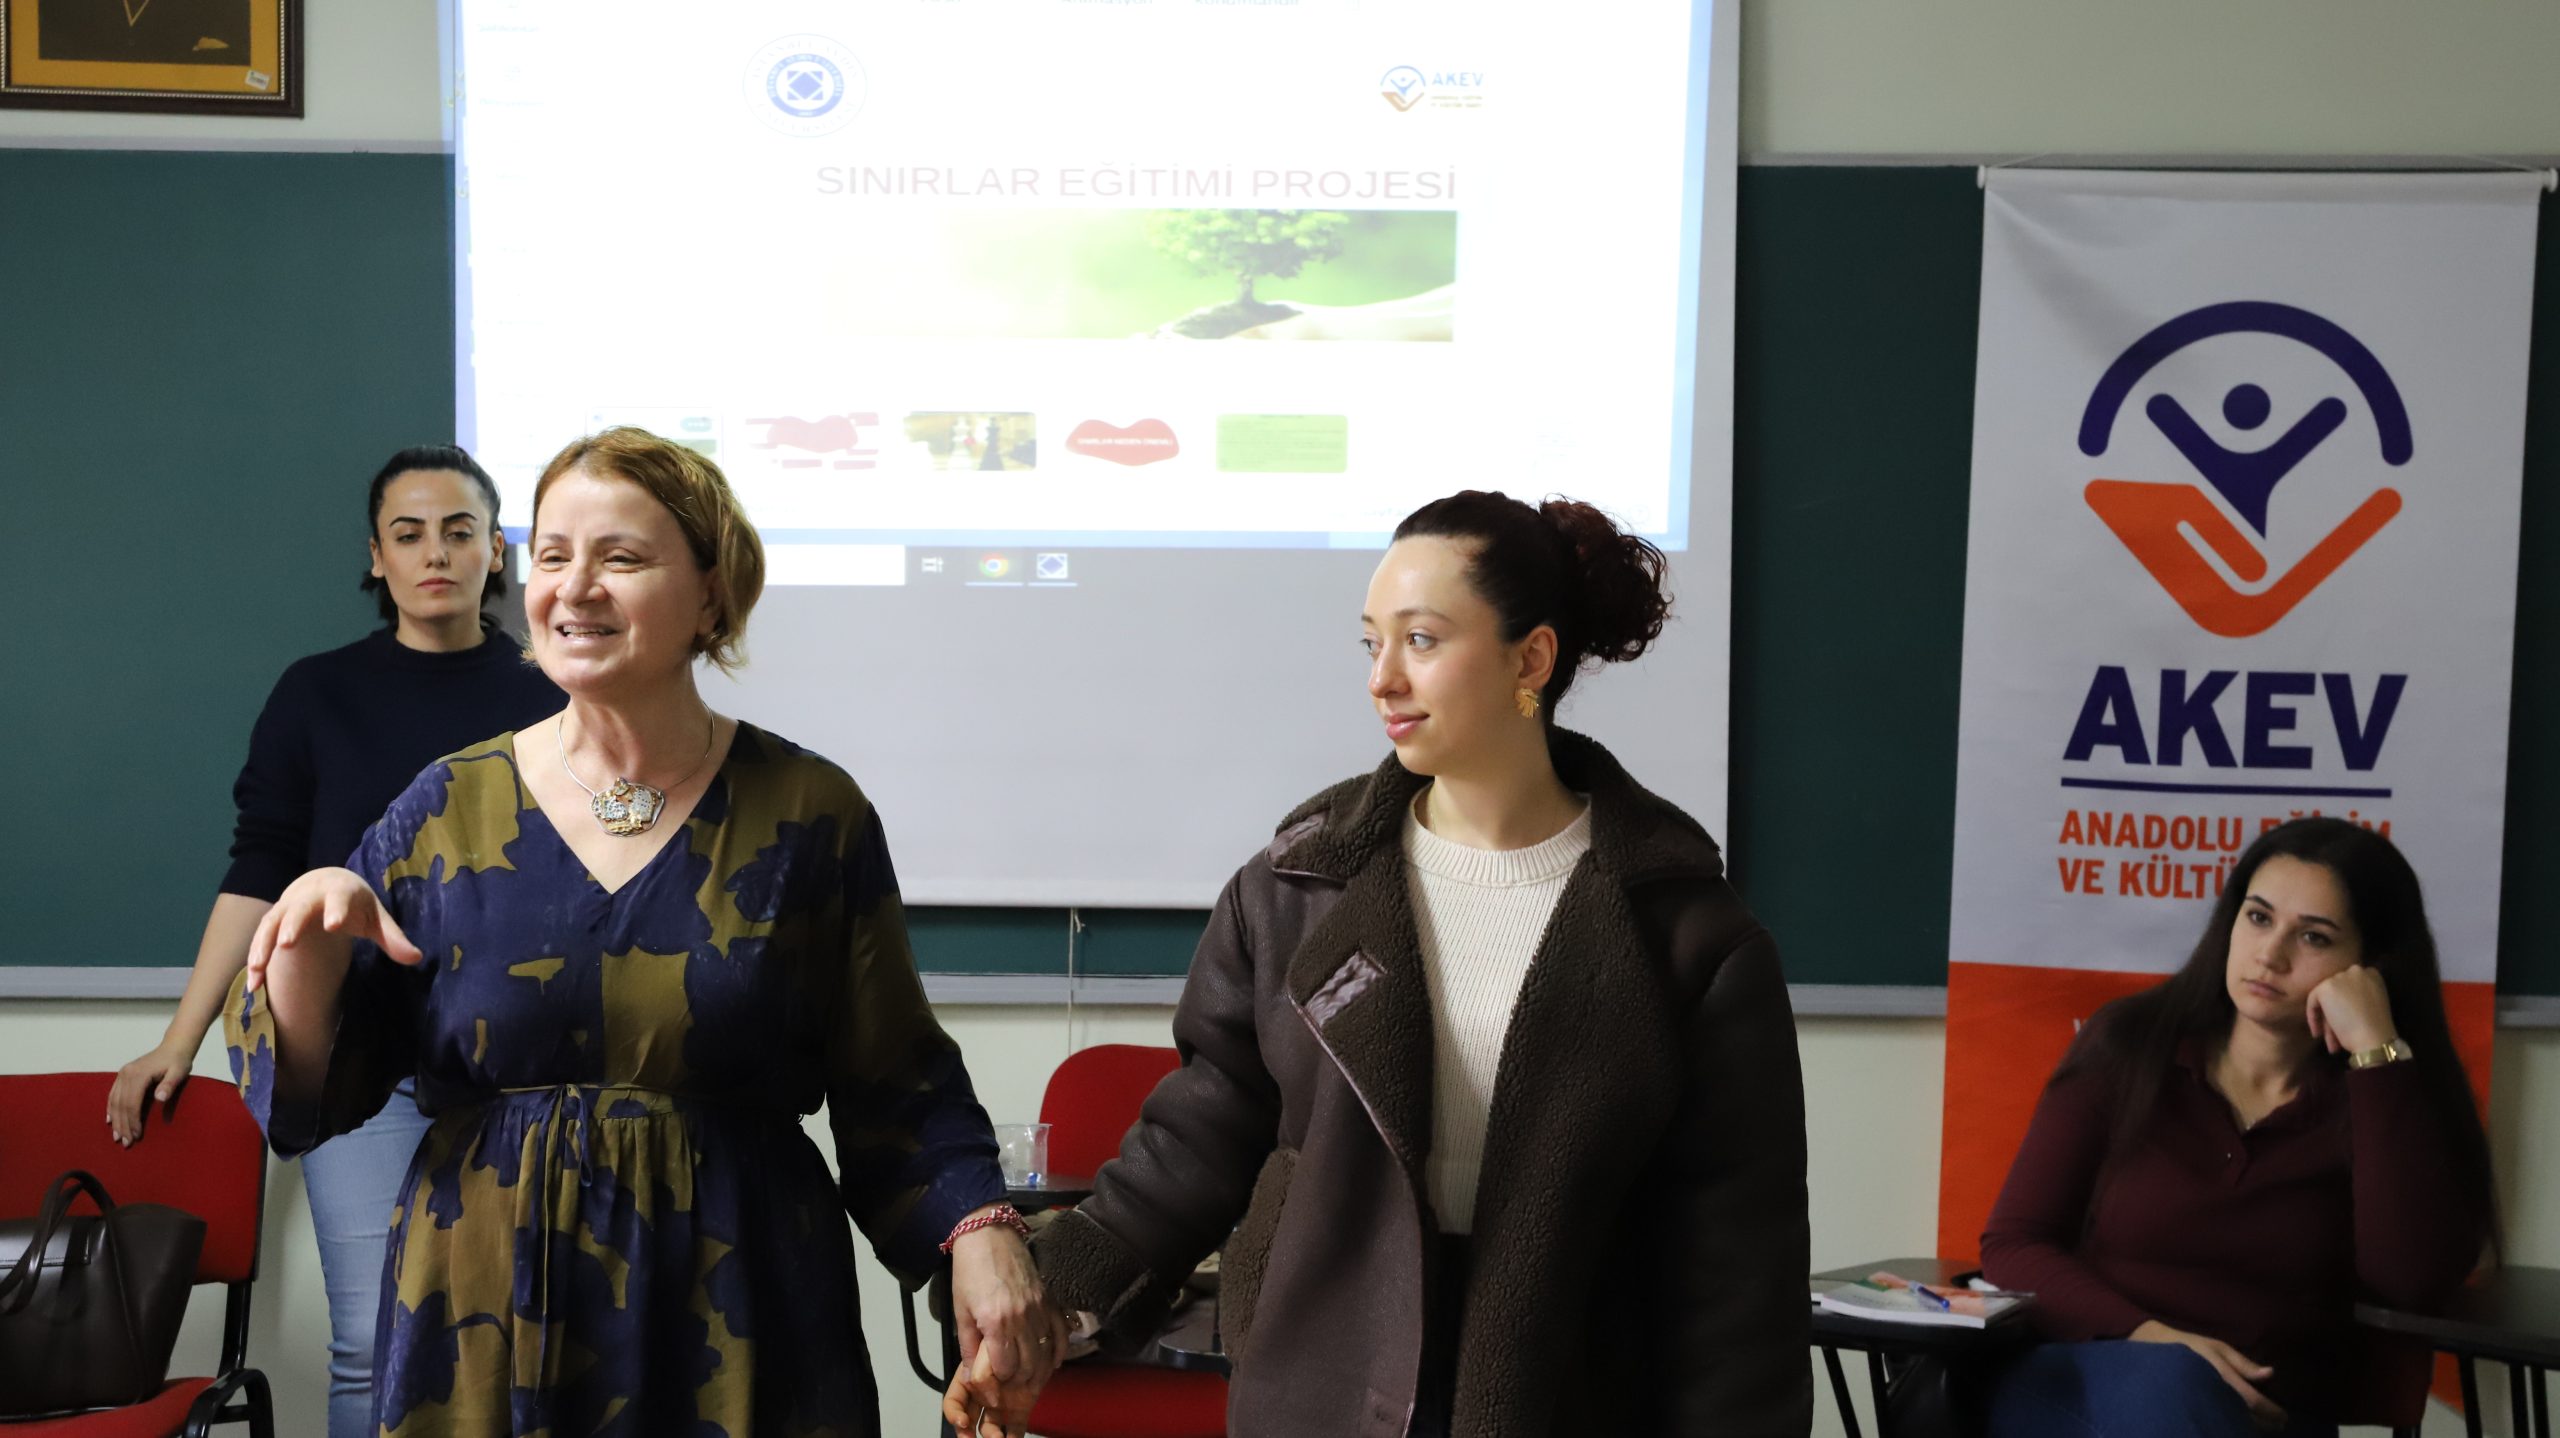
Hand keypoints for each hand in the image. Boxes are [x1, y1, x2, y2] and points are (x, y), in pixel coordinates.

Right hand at [107, 1043, 194, 1146]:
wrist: (174, 1046)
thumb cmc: (178, 1061)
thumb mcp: (179, 1072)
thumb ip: (169, 1085)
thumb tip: (160, 1098)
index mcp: (138, 1075)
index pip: (132, 1104)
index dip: (133, 1122)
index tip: (137, 1136)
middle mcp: (126, 1074)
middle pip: (121, 1105)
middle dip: (123, 1125)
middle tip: (125, 1143)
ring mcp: (122, 1074)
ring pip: (114, 1101)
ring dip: (115, 1120)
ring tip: (117, 1137)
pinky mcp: (123, 1075)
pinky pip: (113, 1094)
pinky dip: (111, 1109)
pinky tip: (110, 1120)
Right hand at [244, 868, 421, 993]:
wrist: (326, 882)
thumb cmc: (356, 903)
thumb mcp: (376, 917)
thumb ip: (393, 937)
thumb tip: (416, 958)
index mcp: (340, 890)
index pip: (338, 898)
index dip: (336, 909)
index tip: (333, 924)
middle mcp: (309, 895)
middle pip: (298, 908)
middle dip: (292, 924)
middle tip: (287, 944)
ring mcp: (288, 906)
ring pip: (272, 923)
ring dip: (263, 945)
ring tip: (258, 969)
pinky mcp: (274, 920)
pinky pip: (261, 938)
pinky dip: (255, 958)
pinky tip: (253, 984)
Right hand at [941, 1345, 1038, 1437]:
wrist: (1037, 1338)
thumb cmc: (1009, 1339)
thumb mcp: (988, 1351)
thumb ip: (982, 1375)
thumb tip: (989, 1398)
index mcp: (968, 1381)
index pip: (953, 1402)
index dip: (953, 1414)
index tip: (962, 1421)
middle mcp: (982, 1397)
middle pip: (968, 1421)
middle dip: (967, 1433)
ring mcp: (1000, 1406)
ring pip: (991, 1430)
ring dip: (992, 1437)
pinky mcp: (1019, 1412)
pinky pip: (1014, 1431)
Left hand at [942, 1218, 1067, 1436]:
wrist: (988, 1234)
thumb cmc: (969, 1271)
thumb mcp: (961, 1310)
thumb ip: (968, 1345)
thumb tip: (971, 1374)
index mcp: (996, 1322)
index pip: (1006, 1368)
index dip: (1000, 1383)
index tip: (995, 1387)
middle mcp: (1022, 1318)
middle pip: (1029, 1365)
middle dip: (1020, 1382)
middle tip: (1012, 1387)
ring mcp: (1040, 1308)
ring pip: (1047, 1352)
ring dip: (1040, 1372)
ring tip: (1030, 1380)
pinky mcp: (1049, 1300)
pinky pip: (1061, 1332)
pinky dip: (1059, 1351)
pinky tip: (1053, 1362)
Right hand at [2132, 1319, 2287, 1428]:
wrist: (2150, 1350)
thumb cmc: (2187, 1345)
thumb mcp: (2216, 1347)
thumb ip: (2242, 1363)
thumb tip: (2270, 1374)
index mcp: (2224, 1377)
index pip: (2255, 1402)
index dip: (2273, 1412)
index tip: (2284, 1417)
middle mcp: (2216, 1394)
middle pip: (2248, 1418)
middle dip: (2267, 1423)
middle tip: (2279, 1423)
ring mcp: (2205, 1404)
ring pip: (2235, 1423)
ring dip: (2252, 1426)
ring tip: (2263, 1425)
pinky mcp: (2195, 1408)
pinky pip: (2221, 1421)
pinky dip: (2236, 1424)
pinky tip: (2240, 1422)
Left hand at [2306, 965, 2397, 1054]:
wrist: (2374, 1037)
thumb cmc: (2377, 1029)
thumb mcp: (2372, 1006)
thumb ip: (2358, 997)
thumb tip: (2340, 1004)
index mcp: (2373, 975)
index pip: (2352, 986)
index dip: (2347, 1003)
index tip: (2348, 1019)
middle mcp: (2357, 971)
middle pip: (2338, 993)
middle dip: (2335, 1014)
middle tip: (2336, 1035)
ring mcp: (2341, 977)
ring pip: (2327, 999)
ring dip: (2327, 1021)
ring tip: (2330, 1043)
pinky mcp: (2326, 987)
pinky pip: (2313, 1002)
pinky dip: (2314, 1018)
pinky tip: (2318, 1033)